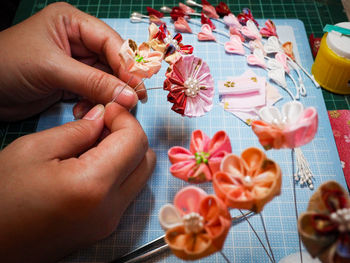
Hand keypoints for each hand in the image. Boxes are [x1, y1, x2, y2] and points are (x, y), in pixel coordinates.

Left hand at [0, 2, 145, 120]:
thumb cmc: (8, 66)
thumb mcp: (53, 69)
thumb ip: (94, 82)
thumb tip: (130, 96)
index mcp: (72, 23)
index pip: (111, 42)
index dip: (127, 65)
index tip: (137, 88)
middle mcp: (77, 41)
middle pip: (112, 62)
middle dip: (119, 83)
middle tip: (131, 103)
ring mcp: (75, 63)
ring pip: (105, 80)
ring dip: (106, 96)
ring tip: (104, 110)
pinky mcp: (70, 83)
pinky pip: (93, 92)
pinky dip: (93, 103)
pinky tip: (83, 110)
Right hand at [0, 103, 155, 261]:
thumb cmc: (3, 196)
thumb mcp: (34, 150)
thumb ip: (77, 130)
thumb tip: (103, 117)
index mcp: (93, 186)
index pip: (135, 142)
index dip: (125, 119)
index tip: (108, 110)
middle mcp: (110, 208)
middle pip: (146, 160)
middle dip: (130, 136)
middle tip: (103, 125)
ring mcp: (109, 222)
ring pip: (139, 176)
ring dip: (126, 154)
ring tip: (94, 144)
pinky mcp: (104, 227)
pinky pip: (126, 192)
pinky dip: (118, 172)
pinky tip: (91, 164)